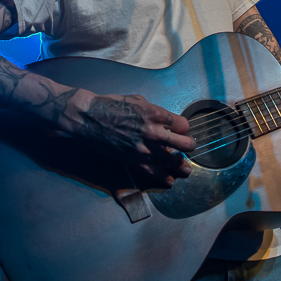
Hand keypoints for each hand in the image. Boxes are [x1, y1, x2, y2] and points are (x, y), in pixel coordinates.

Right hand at [76, 92, 195, 188]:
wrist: (91, 118)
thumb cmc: (113, 105)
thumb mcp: (138, 101)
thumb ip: (154, 112)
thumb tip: (164, 120)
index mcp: (156, 113)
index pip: (184, 125)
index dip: (184, 128)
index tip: (181, 130)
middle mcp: (154, 131)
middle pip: (186, 144)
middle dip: (189, 146)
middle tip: (188, 147)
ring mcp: (145, 147)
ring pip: (174, 161)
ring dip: (182, 165)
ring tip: (185, 168)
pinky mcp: (135, 159)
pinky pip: (155, 172)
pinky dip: (165, 177)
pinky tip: (170, 179)